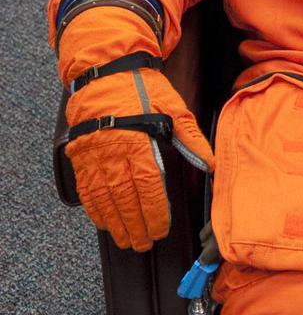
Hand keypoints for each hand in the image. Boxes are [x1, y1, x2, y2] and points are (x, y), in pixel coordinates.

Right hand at [65, 68, 213, 249]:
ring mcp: (93, 154)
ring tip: (125, 240)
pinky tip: (103, 221)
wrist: (104, 70)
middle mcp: (112, 152)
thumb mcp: (174, 108)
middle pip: (124, 199)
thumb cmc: (142, 88)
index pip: (148, 188)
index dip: (154, 213)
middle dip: (134, 225)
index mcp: (138, 142)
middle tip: (143, 245)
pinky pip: (86, 187)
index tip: (160, 230)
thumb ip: (191, 139)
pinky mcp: (80, 153)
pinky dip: (94, 208)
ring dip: (114, 223)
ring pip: (103, 198)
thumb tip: (211, 164)